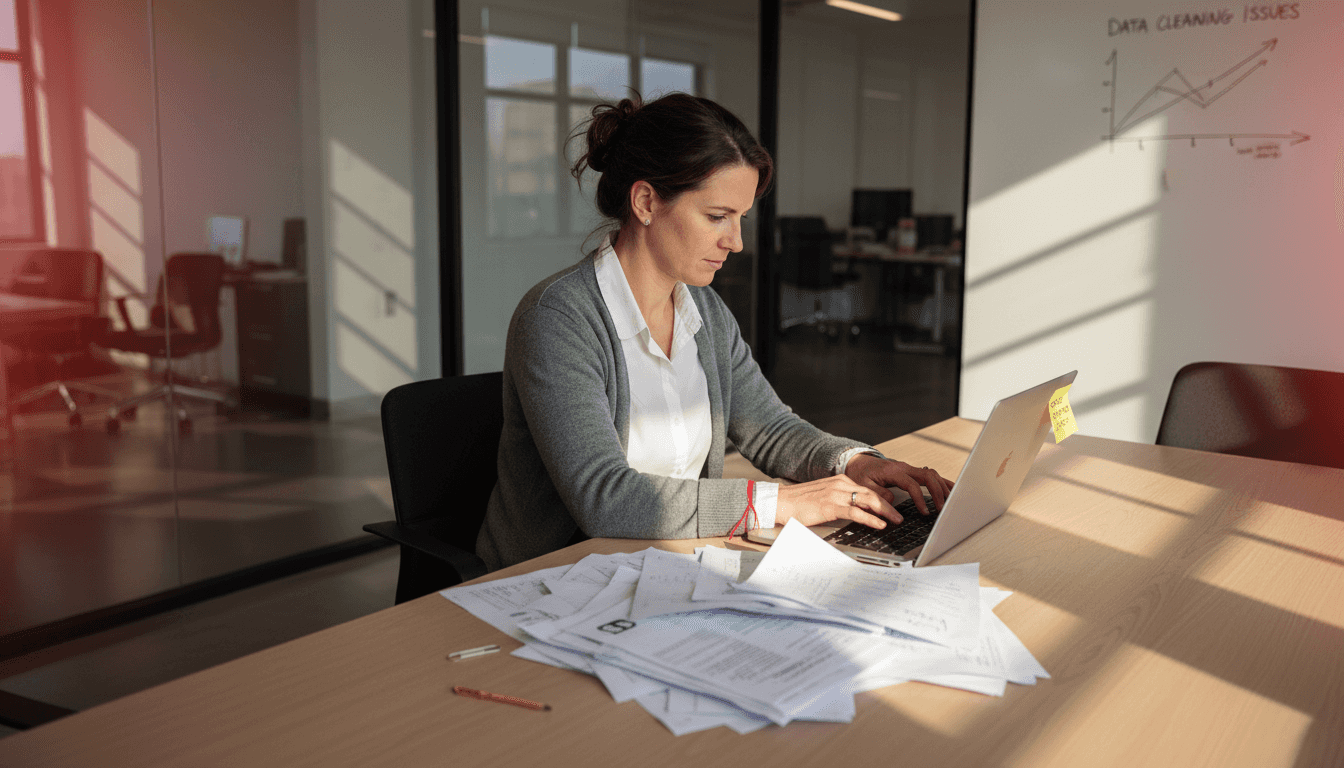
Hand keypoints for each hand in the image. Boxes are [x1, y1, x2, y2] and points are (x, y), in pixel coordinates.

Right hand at [775, 474, 902, 530]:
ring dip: (885, 512)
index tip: (892, 508)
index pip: (867, 489)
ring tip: (896, 520)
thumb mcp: (823, 497)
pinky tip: (880, 524)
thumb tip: (854, 511)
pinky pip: (856, 512)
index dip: (882, 500)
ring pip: (869, 501)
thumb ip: (839, 501)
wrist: (780, 502)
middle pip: (872, 493)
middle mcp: (840, 484)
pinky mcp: (831, 506)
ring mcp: (836, 494)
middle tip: (900, 516)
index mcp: (839, 481)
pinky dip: (871, 518)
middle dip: (889, 505)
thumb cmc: (798, 503)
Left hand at [844, 454, 953, 516]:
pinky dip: (941, 481)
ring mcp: (909, 468)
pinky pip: (930, 474)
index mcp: (893, 471)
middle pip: (928, 476)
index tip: (924, 512)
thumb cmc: (861, 474)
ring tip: (950, 501)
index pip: (912, 485)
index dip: (920, 499)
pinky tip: (951, 488)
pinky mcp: (912, 471)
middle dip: (937, 493)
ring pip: (932, 474)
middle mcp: (904, 467)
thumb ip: (877, 494)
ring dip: (942, 487)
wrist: (859, 462)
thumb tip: (892, 502)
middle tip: (941, 509)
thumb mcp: (864, 485)